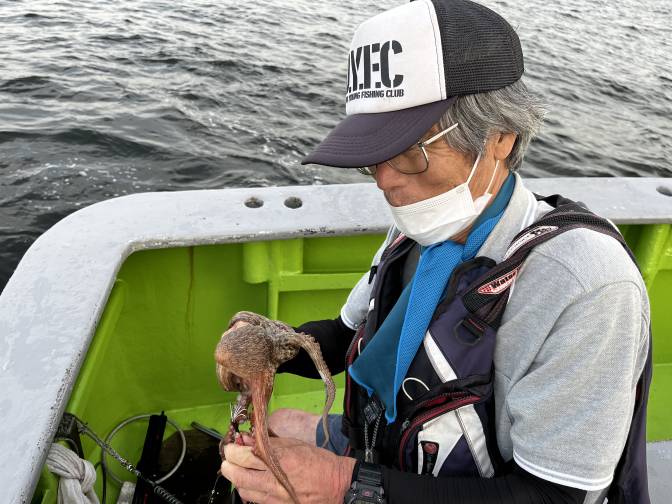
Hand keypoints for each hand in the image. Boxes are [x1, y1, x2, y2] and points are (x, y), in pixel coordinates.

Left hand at [221, 433, 355, 503]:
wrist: (337, 485)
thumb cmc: (318, 461)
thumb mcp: (295, 444)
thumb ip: (269, 443)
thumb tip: (247, 439)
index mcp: (279, 460)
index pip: (243, 456)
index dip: (232, 450)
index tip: (231, 446)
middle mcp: (274, 481)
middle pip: (237, 476)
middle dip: (228, 466)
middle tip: (229, 459)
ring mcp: (274, 498)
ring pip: (243, 490)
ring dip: (237, 479)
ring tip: (241, 470)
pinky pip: (255, 500)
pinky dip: (250, 490)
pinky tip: (255, 482)